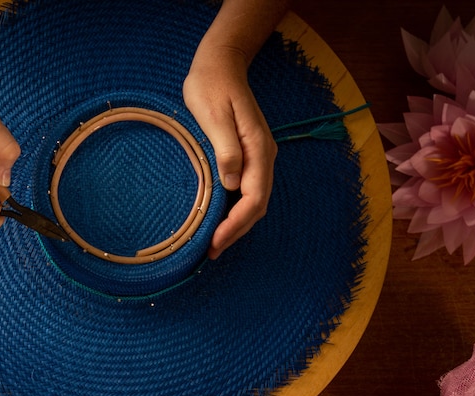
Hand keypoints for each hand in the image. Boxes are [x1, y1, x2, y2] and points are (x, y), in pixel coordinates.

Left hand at [184, 47, 276, 258]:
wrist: (220, 64)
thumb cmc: (212, 86)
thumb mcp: (214, 116)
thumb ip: (226, 149)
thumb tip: (232, 183)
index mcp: (258, 149)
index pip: (254, 198)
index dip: (236, 224)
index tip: (215, 242)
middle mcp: (264, 156)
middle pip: (257, 205)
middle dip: (237, 231)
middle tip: (211, 252)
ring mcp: (258, 157)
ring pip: (253, 200)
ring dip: (236, 224)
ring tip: (213, 243)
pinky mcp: (248, 156)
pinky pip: (247, 190)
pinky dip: (234, 210)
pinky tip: (218, 219)